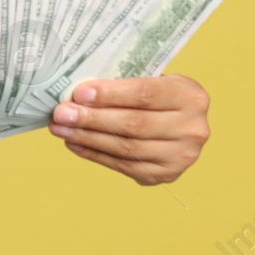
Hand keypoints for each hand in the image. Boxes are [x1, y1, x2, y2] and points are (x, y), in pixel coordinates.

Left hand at [46, 75, 209, 184]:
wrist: (185, 124)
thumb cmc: (160, 96)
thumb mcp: (155, 80)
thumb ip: (124, 84)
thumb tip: (78, 93)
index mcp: (191, 97)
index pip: (145, 94)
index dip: (110, 94)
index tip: (79, 93)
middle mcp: (192, 129)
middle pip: (134, 124)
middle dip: (92, 118)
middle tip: (61, 113)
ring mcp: (181, 156)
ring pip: (125, 148)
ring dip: (88, 138)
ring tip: (61, 128)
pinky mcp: (165, 175)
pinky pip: (123, 165)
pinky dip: (95, 154)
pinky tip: (75, 143)